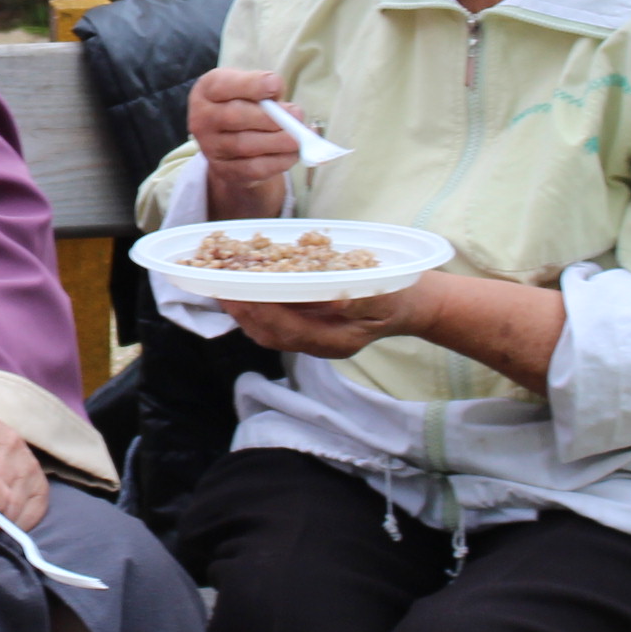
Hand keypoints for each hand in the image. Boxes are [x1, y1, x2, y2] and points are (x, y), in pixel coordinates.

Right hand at [185, 67, 307, 216]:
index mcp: (206, 91)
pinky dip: (279, 161)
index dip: (251, 85)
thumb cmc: (244, 106)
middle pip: (234, 116)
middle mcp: (202, 119)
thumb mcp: (250, 89)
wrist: (229, 141)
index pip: (224, 85)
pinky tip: (294, 153)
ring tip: (300, 137)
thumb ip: (266, 91)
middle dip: (270, 117)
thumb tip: (289, 111)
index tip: (276, 85)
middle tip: (297, 115)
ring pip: (245, 145)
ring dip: (278, 141)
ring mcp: (210, 147)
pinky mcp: (225, 170)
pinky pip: (254, 168)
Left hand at [229, 274, 440, 363]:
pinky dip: (257, 307)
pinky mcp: (310, 329)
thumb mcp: (386, 294)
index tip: (241, 292)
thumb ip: (360, 299)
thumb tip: (333, 300)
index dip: (263, 313)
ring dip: (244, 311)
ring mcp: (314, 341)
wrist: (412, 305)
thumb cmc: (399, 295)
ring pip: (269, 333)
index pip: (290, 332)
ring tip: (222, 286)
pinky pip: (276, 324)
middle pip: (272, 336)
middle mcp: (320, 346)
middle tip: (218, 285)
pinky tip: (244, 286)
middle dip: (243, 312)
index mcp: (338, 341)